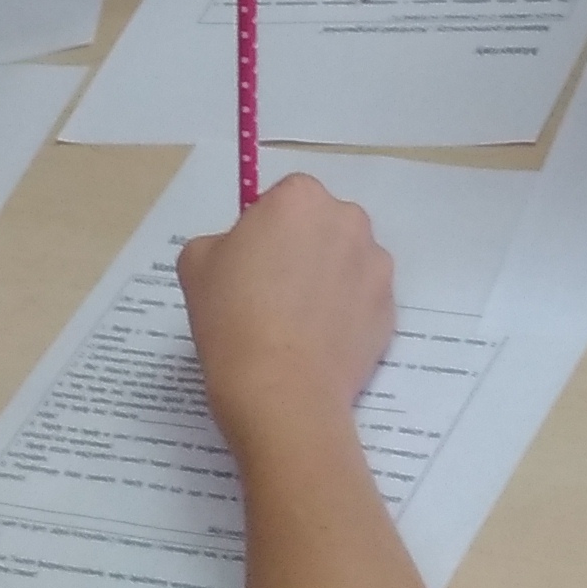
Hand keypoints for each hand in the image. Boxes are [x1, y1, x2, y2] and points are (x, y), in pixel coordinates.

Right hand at [178, 173, 395, 441]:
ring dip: (329, 280)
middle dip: (303, 249)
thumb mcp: (196, 263)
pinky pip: (363, 301)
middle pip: (323, 225)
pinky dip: (346, 315)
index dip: (265, 230)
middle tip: (272, 292)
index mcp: (301, 198)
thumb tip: (242, 252)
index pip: (284, 199)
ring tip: (298, 323)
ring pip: (348, 262)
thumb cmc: (232, 317)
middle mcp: (348, 220)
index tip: (251, 264)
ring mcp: (377, 266)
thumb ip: (222, 241)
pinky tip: (319, 343)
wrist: (280, 389)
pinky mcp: (391, 309)